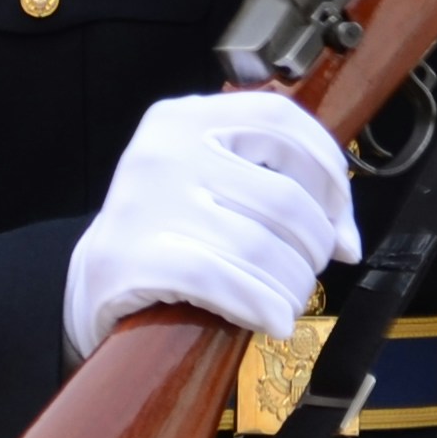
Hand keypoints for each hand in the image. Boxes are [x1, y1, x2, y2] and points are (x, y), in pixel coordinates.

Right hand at [61, 90, 359, 361]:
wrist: (90, 282)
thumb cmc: (170, 232)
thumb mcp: (212, 180)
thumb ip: (273, 184)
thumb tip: (346, 237)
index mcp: (187, 117)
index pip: (282, 121)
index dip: (329, 175)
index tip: (341, 223)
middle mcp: (165, 149)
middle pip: (283, 197)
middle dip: (314, 247)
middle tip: (308, 271)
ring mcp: (146, 202)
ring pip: (261, 246)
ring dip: (293, 286)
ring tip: (288, 300)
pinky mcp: (132, 258)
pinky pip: (224, 282)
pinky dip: (263, 306)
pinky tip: (272, 321)